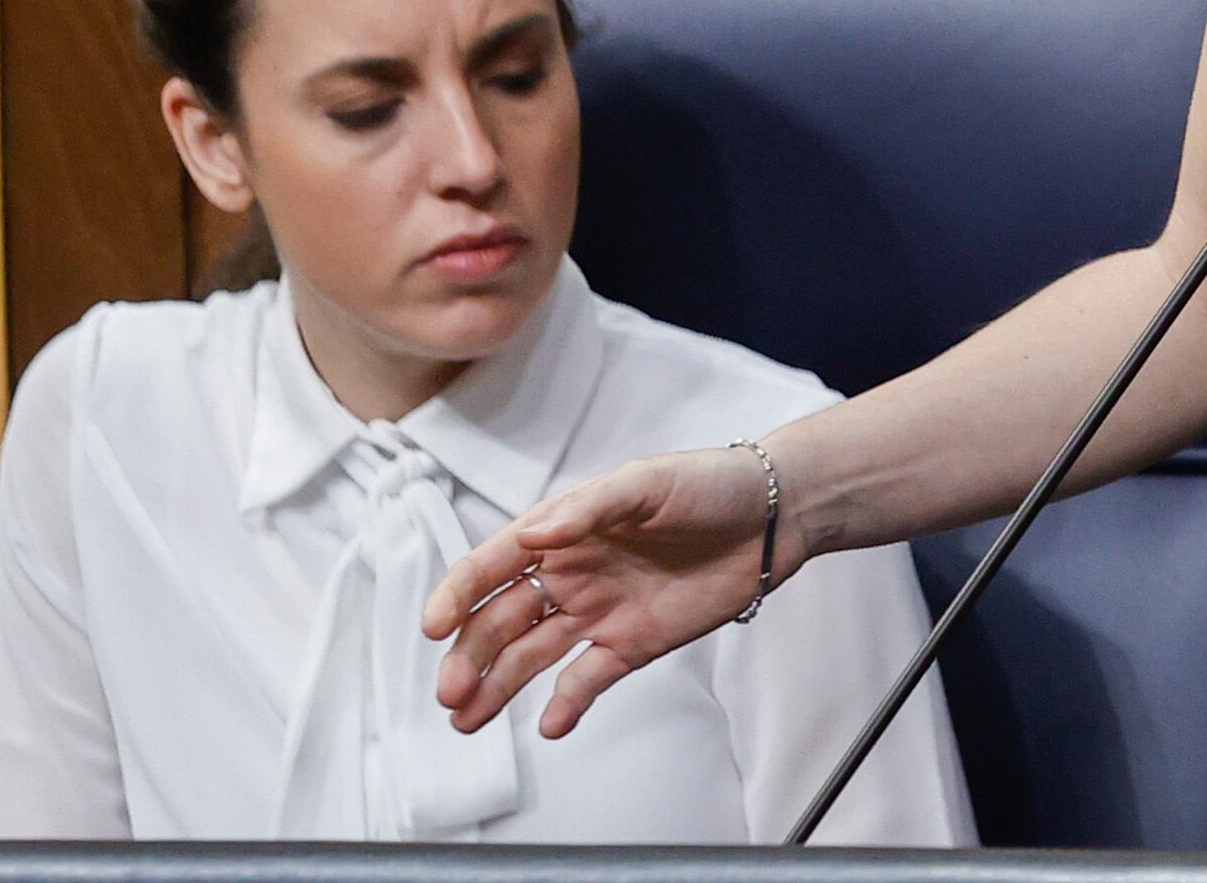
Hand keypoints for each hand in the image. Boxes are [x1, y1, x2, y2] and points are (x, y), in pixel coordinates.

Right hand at [421, 444, 777, 737]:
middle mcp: (571, 573)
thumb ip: (586, 509)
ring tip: (466, 719)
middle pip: (503, 620)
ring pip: (532, 656)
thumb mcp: (646, 483)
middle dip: (470, 655)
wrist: (774, 515)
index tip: (432, 626)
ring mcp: (599, 610)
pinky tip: (548, 724)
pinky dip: (566, 702)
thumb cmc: (710, 483)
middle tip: (449, 691)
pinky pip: (588, 678)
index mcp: (563, 530)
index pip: (493, 565)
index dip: (458, 594)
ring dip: (498, 686)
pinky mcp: (633, 642)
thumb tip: (533, 533)